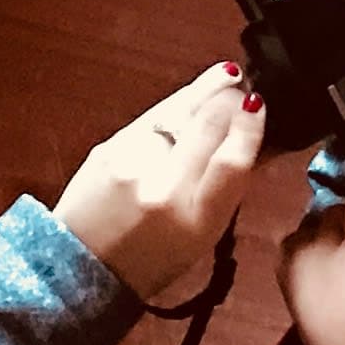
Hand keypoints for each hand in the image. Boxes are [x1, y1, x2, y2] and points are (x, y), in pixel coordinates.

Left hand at [52, 62, 264, 300]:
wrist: (82, 265)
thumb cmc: (151, 257)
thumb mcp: (204, 234)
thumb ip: (229, 185)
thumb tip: (261, 138)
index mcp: (195, 222)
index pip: (232, 160)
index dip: (250, 127)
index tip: (258, 105)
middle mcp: (162, 189)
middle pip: (206, 122)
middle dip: (229, 97)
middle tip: (243, 86)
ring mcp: (131, 164)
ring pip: (178, 110)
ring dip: (204, 93)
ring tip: (224, 79)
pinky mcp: (109, 147)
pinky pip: (152, 116)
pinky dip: (174, 107)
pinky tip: (186, 102)